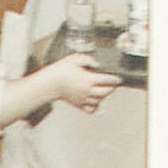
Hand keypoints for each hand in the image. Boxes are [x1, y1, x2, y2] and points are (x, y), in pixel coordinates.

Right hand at [0, 57, 115, 120]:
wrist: (49, 83)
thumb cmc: (60, 70)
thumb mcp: (76, 58)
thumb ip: (89, 60)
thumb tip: (97, 64)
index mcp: (89, 79)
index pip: (107, 80)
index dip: (115, 79)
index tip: (118, 78)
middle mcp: (87, 91)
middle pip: (106, 92)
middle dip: (112, 88)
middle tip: (114, 84)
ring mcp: (83, 99)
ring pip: (99, 101)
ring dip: (104, 96)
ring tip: (105, 90)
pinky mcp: (78, 104)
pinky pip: (90, 109)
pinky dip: (95, 106)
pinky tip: (95, 101)